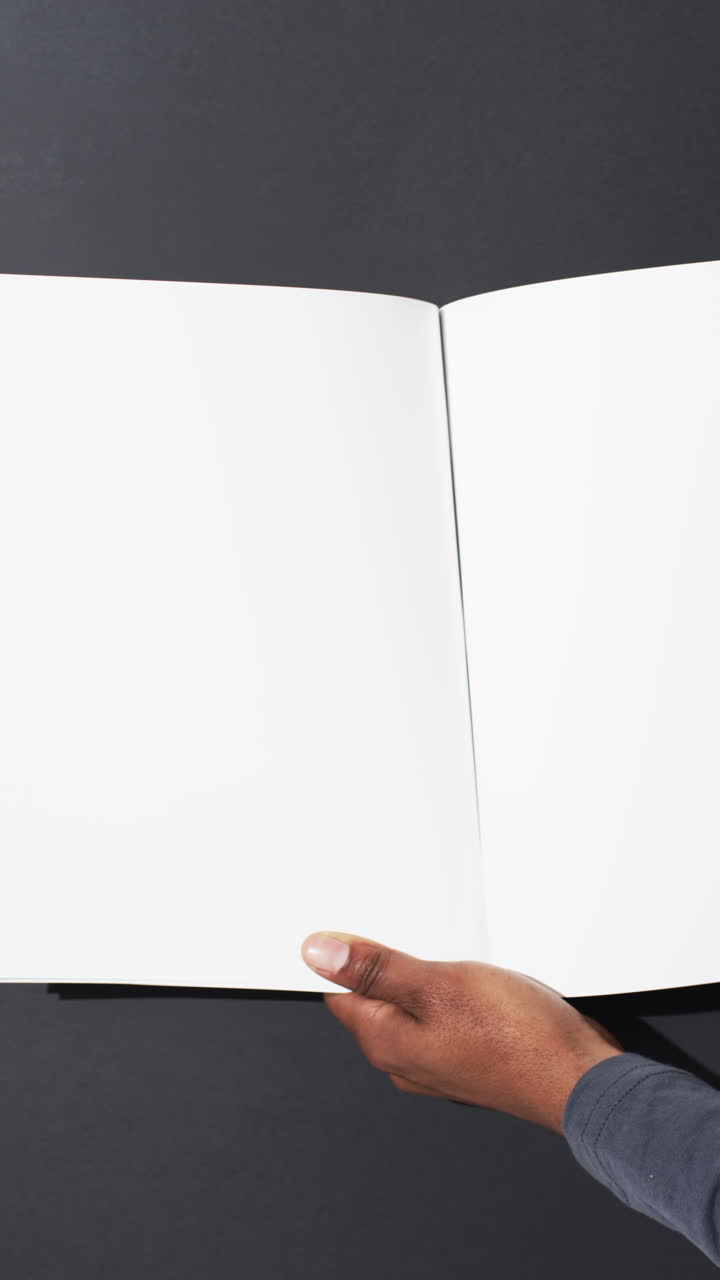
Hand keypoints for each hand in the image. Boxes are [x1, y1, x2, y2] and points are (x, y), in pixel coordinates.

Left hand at [301, 932, 622, 1131]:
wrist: (579, 1078)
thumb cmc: (516, 1038)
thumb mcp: (438, 985)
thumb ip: (376, 969)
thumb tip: (317, 954)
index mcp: (386, 1043)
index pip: (340, 992)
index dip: (342, 955)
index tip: (353, 924)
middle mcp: (407, 1060)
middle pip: (377, 997)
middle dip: (387, 961)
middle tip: (410, 929)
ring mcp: (440, 1061)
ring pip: (415, 1004)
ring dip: (426, 974)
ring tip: (451, 950)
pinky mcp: (471, 1056)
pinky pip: (446, 1016)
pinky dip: (453, 991)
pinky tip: (476, 975)